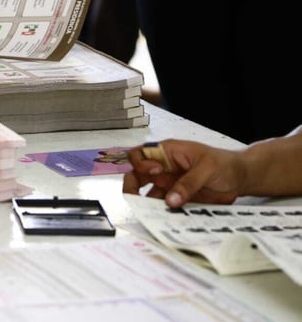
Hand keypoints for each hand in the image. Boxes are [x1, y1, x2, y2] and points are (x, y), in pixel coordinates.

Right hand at [123, 140, 247, 206]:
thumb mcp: (208, 168)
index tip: (155, 171)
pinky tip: (165, 219)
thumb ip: (189, 183)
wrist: (240, 178)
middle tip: (136, 199)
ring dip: (147, 203)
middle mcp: (163, 168)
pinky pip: (162, 206)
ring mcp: (168, 184)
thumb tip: (171, 199)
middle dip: (131, 187)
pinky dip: (161, 213)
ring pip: (146, 193)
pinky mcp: (176, 198)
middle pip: (136, 175)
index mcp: (167, 152)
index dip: (141, 163)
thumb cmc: (224, 163)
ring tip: (153, 214)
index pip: (141, 154)